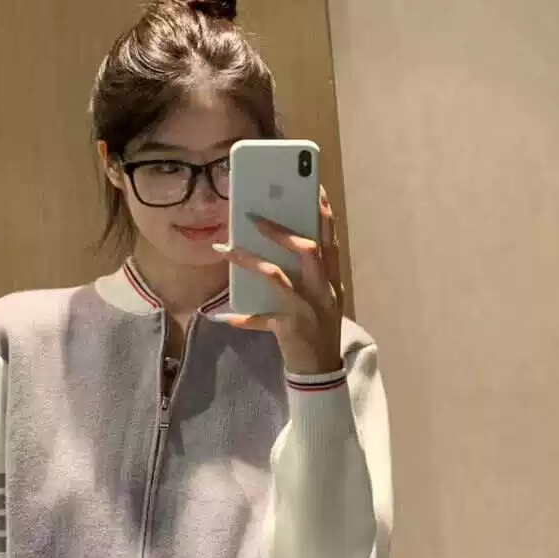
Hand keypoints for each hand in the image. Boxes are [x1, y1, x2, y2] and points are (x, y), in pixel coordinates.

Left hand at [213, 189, 343, 376]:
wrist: (322, 371)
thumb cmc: (317, 328)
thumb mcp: (319, 298)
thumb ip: (305, 274)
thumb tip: (275, 245)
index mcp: (332, 279)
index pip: (331, 238)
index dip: (323, 212)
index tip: (313, 187)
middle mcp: (324, 290)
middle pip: (309, 249)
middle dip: (282, 231)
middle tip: (254, 216)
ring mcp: (309, 308)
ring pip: (279, 276)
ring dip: (252, 260)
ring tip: (228, 249)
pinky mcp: (292, 328)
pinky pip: (263, 317)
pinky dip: (245, 317)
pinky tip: (226, 318)